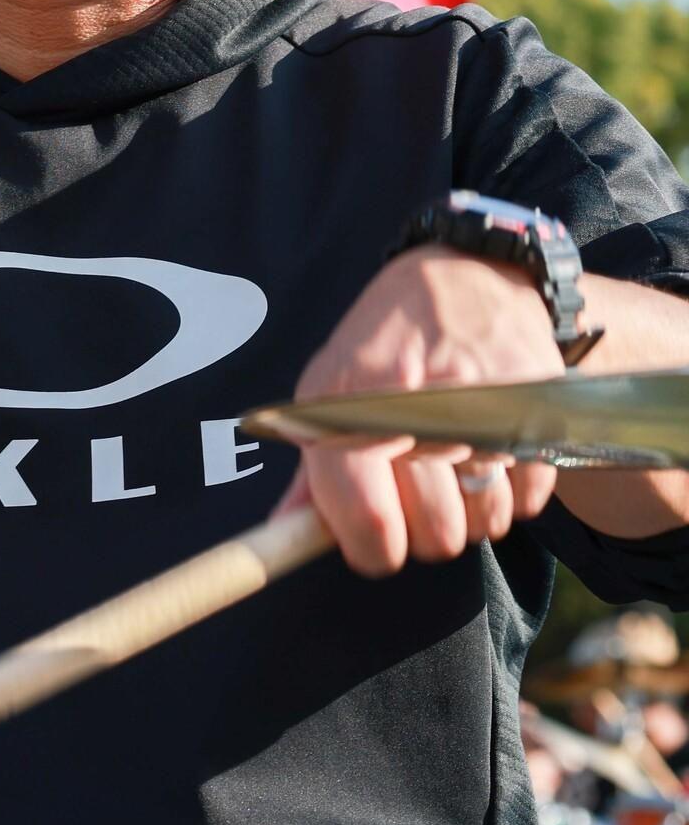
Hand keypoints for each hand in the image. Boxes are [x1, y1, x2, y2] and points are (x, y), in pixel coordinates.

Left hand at [269, 247, 560, 575]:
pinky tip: (492, 453)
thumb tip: (284, 533)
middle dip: (424, 531)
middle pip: (435, 532)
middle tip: (417, 495)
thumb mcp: (331, 387)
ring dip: (471, 513)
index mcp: (355, 399)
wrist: (466, 275)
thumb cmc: (387, 341)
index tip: (375, 543)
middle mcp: (422, 400)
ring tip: (455, 469)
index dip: (372, 549)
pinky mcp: (539, 404)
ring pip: (485, 521)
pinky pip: (530, 498)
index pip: (368, 517)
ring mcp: (488, 402)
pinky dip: (513, 492)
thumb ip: (311, 469)